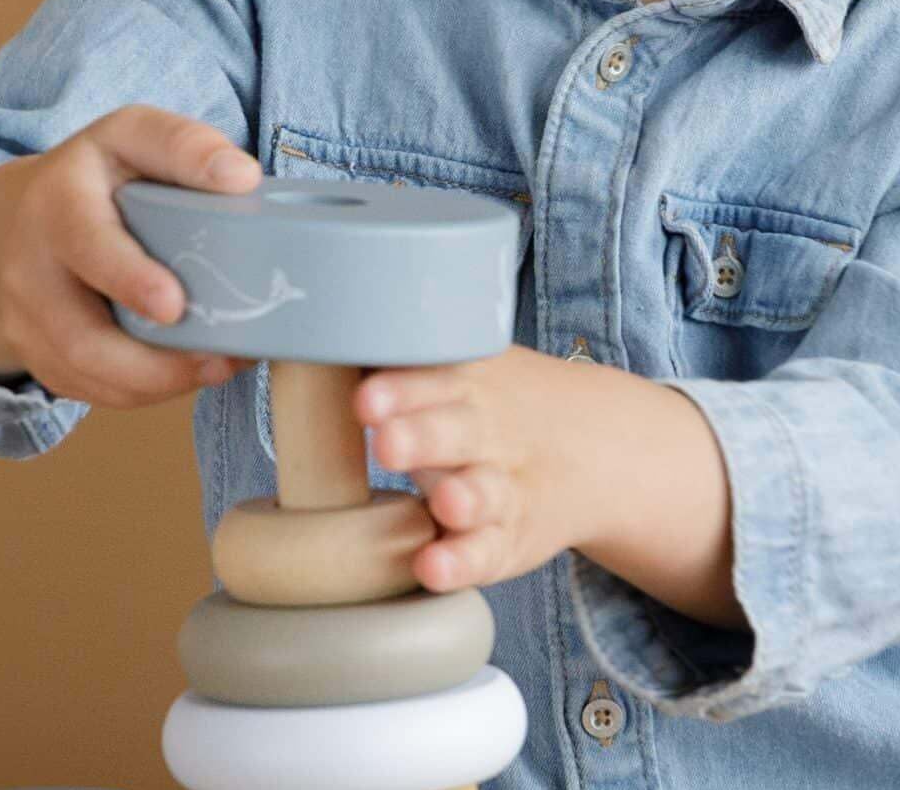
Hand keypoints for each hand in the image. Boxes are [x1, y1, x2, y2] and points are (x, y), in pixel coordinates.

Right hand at [0, 105, 259, 406]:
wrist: (15, 223)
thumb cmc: (95, 178)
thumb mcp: (130, 138)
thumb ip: (182, 146)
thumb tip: (242, 177)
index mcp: (56, 201)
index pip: (83, 241)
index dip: (126, 277)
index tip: (174, 304)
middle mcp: (29, 265)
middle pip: (78, 333)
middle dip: (147, 359)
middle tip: (217, 358)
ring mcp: (26, 318)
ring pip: (85, 371)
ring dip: (156, 382)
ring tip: (220, 367)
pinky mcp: (36, 355)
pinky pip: (88, 389)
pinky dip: (143, 391)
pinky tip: (189, 373)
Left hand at [354, 346, 605, 593]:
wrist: (596, 449)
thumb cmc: (484, 409)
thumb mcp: (457, 372)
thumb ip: (391, 362)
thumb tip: (303, 331)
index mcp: (465, 384)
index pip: (434, 378)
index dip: (401, 389)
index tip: (365, 399)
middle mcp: (487, 432)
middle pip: (457, 430)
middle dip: (423, 436)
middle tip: (386, 443)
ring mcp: (503, 487)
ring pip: (484, 492)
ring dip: (462, 498)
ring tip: (442, 502)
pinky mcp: (510, 539)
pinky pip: (488, 553)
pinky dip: (462, 561)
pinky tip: (432, 567)